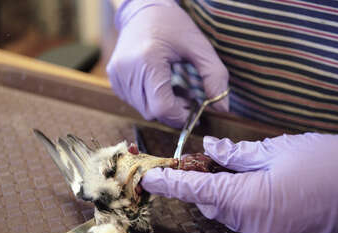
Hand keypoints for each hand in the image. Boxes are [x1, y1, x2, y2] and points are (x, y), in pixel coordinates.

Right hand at [106, 0, 228, 127]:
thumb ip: (215, 76)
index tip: (193, 110)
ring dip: (160, 106)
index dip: (180, 116)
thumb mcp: (200, 46)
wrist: (143, 9)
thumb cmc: (172, 25)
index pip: (162, 108)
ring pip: (143, 110)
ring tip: (171, 87)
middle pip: (152, 113)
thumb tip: (222, 108)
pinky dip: (149, 100)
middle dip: (172, 112)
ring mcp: (118, 76)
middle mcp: (127, 71)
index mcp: (148, 61)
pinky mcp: (114, 80)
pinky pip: (134, 102)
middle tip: (185, 97)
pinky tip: (157, 84)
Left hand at [141, 133, 337, 232]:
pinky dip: (246, 203)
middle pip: (211, 203)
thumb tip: (211, 148)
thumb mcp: (278, 149)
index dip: (170, 183)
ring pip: (229, 212)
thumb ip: (237, 153)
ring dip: (228, 192)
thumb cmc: (326, 164)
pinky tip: (265, 188)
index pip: (195, 189)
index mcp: (246, 199)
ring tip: (249, 172)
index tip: (151, 179)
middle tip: (215, 161)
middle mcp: (251, 224)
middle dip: (207, 183)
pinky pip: (249, 220)